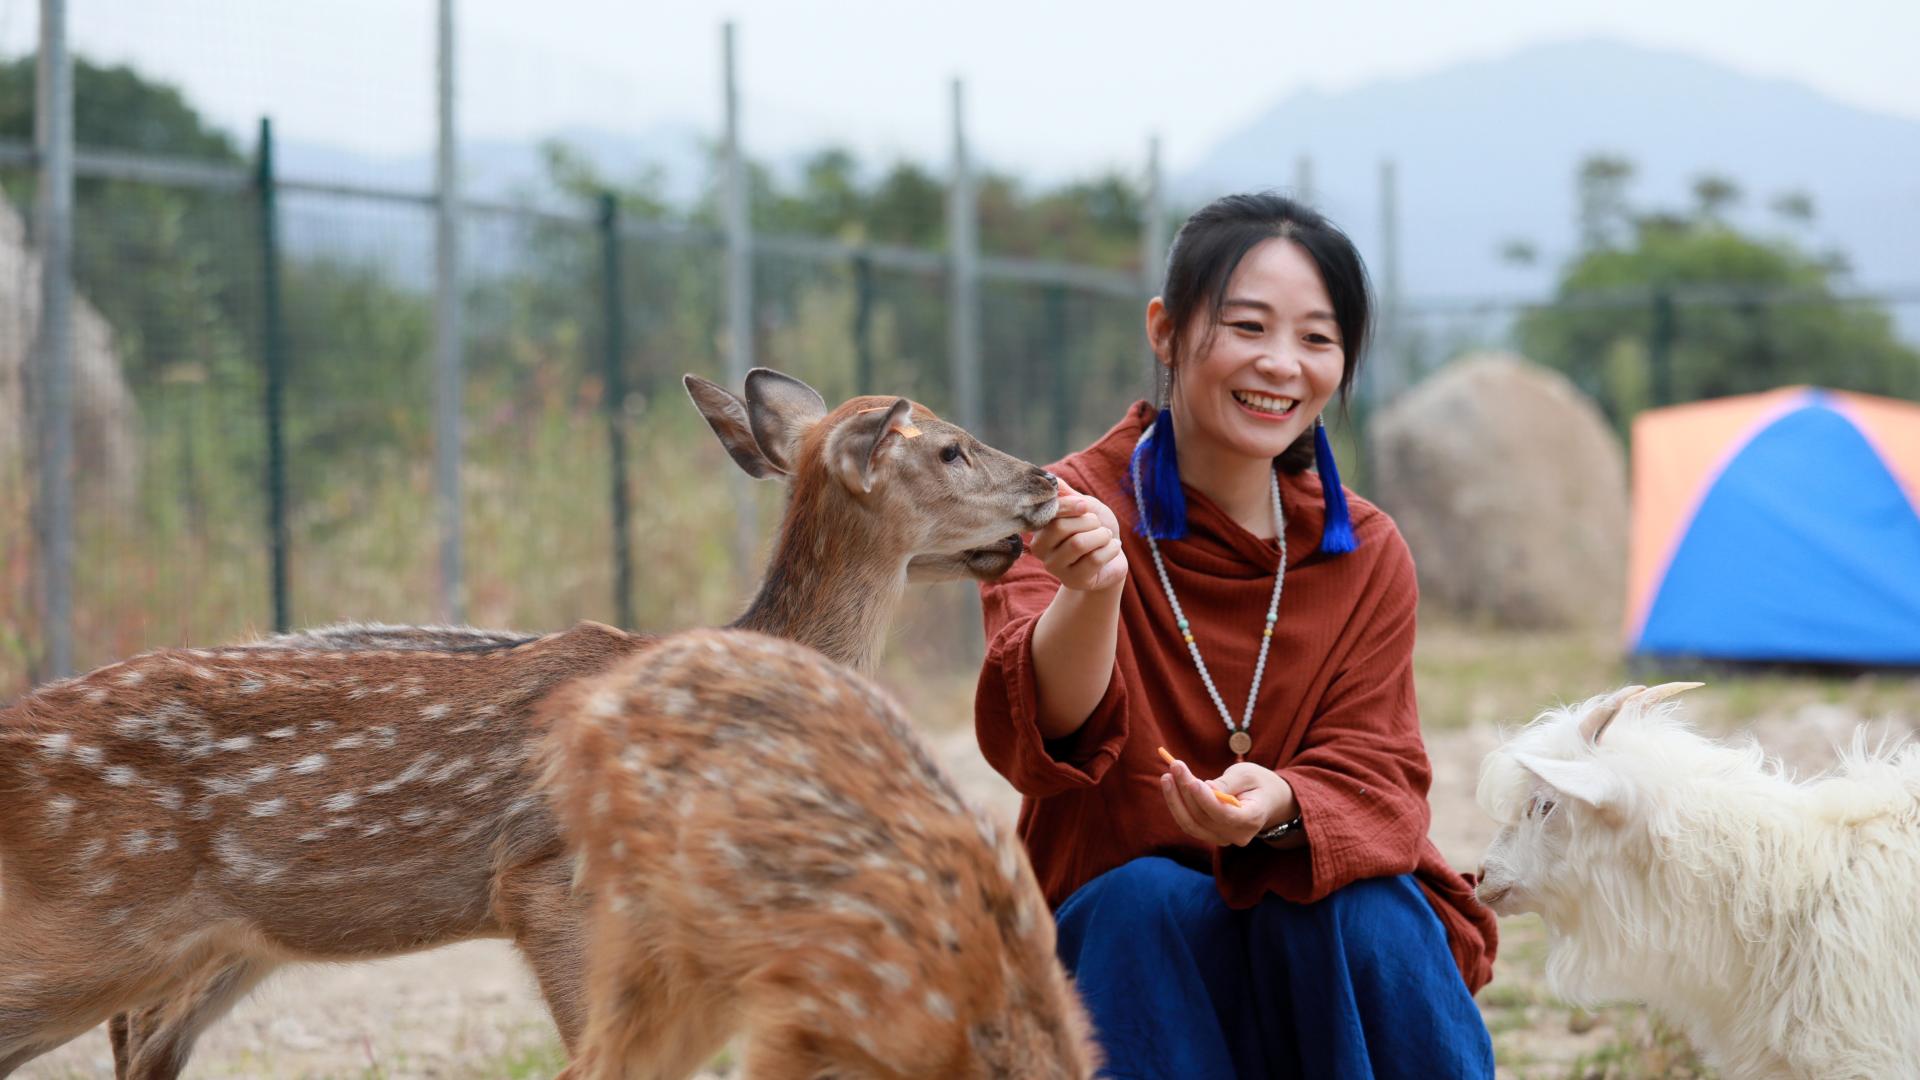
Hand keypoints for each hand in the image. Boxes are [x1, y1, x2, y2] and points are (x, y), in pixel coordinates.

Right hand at [1029, 480, 1128, 592]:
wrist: (1112, 557)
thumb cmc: (1093, 529)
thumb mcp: (1083, 507)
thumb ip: (1066, 494)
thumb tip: (1051, 477)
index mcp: (1039, 528)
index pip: (1048, 513)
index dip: (1069, 505)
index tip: (1085, 505)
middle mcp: (1040, 549)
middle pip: (1060, 527)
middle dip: (1088, 521)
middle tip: (1097, 524)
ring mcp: (1055, 567)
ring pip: (1078, 543)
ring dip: (1101, 535)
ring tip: (1106, 536)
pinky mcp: (1074, 581)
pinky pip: (1095, 559)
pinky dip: (1111, 549)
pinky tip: (1113, 548)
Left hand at [1158, 756, 1296, 847]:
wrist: (1268, 801)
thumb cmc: (1258, 783)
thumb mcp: (1248, 774)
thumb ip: (1227, 783)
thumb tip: (1206, 787)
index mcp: (1253, 819)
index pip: (1224, 815)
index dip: (1206, 800)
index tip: (1192, 780)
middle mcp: (1238, 835)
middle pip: (1204, 818)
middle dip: (1185, 791)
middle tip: (1175, 765)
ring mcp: (1224, 839)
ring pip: (1192, 824)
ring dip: (1175, 800)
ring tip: (1168, 776)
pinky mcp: (1212, 836)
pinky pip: (1190, 824)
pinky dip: (1178, 805)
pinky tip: (1172, 785)